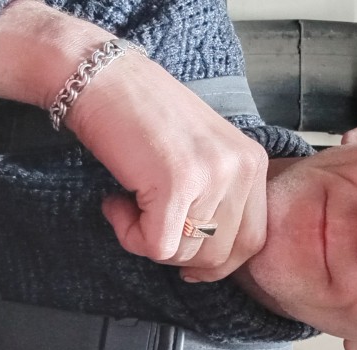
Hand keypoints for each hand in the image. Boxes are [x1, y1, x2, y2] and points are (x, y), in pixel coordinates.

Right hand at [74, 55, 268, 280]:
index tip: (189, 264)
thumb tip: (208, 264)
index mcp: (253, 162)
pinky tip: (116, 202)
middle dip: (179, 253)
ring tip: (129, 202)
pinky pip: (157, 246)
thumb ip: (217, 198)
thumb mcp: (202, 155)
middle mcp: (241, 169)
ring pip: (186, 254)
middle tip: (147, 222)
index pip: (254, 240)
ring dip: (147, 240)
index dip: (218, 263)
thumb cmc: (143, 117)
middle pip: (220, 255)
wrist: (103, 79)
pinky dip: (129, 234)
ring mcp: (212, 176)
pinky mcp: (177, 185)